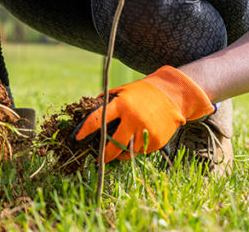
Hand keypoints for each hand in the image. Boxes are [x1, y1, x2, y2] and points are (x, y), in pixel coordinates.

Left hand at [73, 65, 213, 162]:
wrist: (172, 95)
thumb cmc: (143, 92)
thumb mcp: (123, 91)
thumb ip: (108, 101)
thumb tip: (90, 109)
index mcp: (122, 105)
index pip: (98, 120)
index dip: (85, 130)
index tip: (77, 138)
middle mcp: (133, 119)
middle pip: (113, 144)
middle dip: (104, 154)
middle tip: (99, 158)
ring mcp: (145, 131)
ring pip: (128, 150)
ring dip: (122, 151)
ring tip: (121, 147)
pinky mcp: (156, 141)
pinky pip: (141, 151)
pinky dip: (137, 148)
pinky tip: (139, 139)